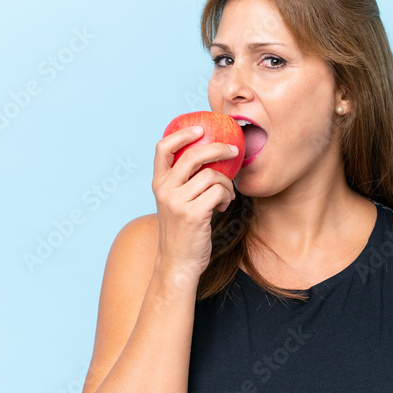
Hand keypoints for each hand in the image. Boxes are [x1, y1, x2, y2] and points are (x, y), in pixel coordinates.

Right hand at [152, 125, 238, 276]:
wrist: (178, 263)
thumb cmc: (182, 232)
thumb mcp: (174, 204)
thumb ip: (183, 183)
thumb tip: (210, 158)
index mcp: (158, 184)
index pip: (163, 148)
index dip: (182, 134)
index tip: (200, 129)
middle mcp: (165, 190)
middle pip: (193, 155)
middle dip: (218, 149)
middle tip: (233, 151)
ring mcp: (178, 202)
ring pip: (212, 176)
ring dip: (226, 184)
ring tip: (226, 196)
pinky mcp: (193, 214)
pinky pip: (219, 192)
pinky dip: (227, 196)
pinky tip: (224, 206)